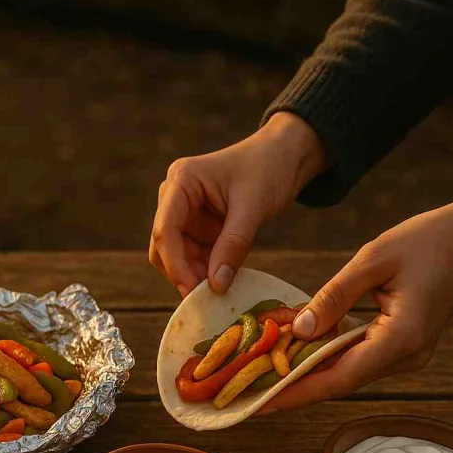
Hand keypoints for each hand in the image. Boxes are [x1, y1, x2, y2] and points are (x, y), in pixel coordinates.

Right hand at [149, 112, 325, 295]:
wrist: (287, 155)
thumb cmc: (270, 168)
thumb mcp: (253, 206)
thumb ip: (233, 245)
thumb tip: (215, 286)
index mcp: (181, 182)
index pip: (165, 230)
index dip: (175, 264)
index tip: (193, 291)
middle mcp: (175, 197)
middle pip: (165, 246)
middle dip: (183, 272)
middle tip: (207, 297)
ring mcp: (185, 212)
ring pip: (177, 255)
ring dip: (195, 273)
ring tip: (220, 290)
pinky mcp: (198, 226)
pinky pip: (194, 255)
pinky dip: (207, 270)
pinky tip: (225, 279)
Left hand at [265, 199, 452, 411]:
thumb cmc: (425, 241)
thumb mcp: (372, 260)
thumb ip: (333, 297)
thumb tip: (301, 331)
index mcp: (401, 338)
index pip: (340, 378)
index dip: (298, 393)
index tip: (261, 402)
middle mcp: (406, 356)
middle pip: (341, 381)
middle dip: (294, 388)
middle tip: (250, 390)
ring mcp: (407, 353)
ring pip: (348, 372)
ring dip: (308, 373)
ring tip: (263, 374)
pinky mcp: (403, 344)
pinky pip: (358, 358)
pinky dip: (327, 357)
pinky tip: (296, 353)